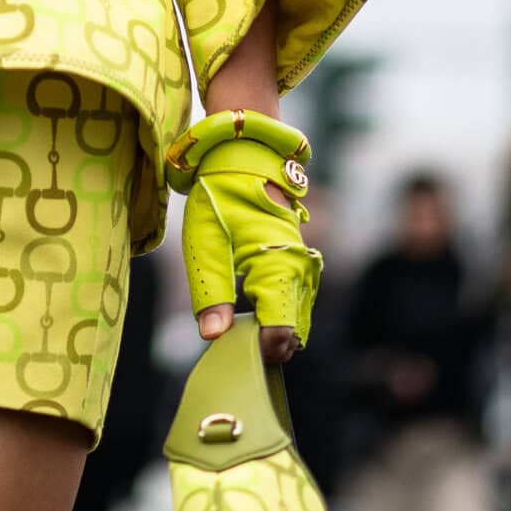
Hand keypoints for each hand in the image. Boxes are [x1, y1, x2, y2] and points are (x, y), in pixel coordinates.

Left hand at [178, 129, 320, 362]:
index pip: (281, 335)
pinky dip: (276, 317)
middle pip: (292, 336)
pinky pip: (295, 306)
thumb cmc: (220, 197)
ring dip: (270, 333)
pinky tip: (248, 313)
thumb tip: (213, 337)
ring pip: (297, 324)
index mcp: (279, 268)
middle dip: (263, 347)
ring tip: (236, 326)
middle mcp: (301, 272)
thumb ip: (210, 292)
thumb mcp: (204, 242)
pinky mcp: (301, 266)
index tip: (229, 349)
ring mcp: (306, 269)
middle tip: (229, 341)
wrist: (244, 159)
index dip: (256, 351)